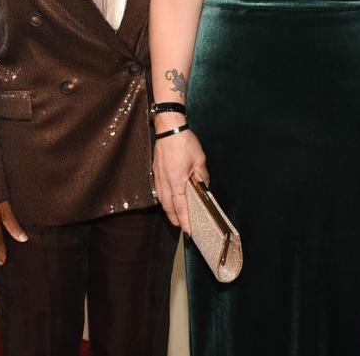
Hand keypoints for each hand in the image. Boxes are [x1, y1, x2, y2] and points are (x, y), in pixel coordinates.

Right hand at [151, 119, 207, 235]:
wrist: (168, 128)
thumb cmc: (184, 142)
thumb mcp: (200, 160)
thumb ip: (202, 176)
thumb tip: (204, 187)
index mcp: (176, 181)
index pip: (180, 207)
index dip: (184, 221)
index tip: (188, 232)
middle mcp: (165, 182)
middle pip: (168, 208)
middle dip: (175, 219)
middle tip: (182, 227)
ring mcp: (158, 177)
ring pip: (162, 201)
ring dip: (169, 211)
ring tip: (176, 217)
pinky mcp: (155, 172)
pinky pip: (159, 192)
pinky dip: (164, 200)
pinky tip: (168, 200)